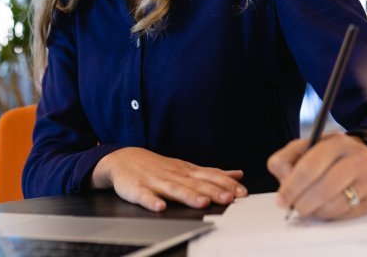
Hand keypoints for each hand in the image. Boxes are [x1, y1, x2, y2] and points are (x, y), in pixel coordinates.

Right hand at [91, 147, 247, 211]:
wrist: (124, 158)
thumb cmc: (159, 167)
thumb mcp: (187, 167)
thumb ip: (212, 173)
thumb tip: (237, 174)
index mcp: (187, 171)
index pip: (210, 176)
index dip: (227, 184)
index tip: (242, 192)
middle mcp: (174, 175)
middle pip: (196, 184)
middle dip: (213, 191)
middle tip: (229, 198)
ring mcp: (156, 181)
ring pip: (174, 189)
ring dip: (189, 196)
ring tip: (202, 203)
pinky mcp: (137, 188)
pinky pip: (144, 196)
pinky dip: (152, 201)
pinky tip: (160, 207)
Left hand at [267, 132, 366, 219]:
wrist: (358, 157)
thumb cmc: (325, 155)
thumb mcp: (303, 148)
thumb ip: (285, 159)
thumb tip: (284, 180)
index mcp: (338, 142)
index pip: (310, 167)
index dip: (292, 187)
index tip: (281, 200)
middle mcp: (359, 158)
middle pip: (324, 189)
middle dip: (303, 203)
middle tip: (293, 207)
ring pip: (335, 206)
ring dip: (315, 211)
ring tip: (308, 206)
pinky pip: (345, 216)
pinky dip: (329, 216)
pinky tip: (324, 207)